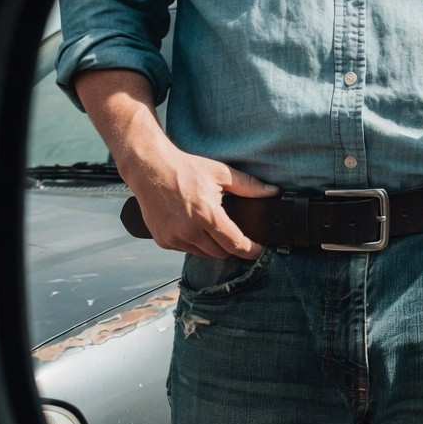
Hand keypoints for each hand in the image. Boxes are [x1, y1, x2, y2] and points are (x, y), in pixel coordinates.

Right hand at [133, 150, 278, 259]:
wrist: (149, 168)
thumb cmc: (184, 169)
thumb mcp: (220, 173)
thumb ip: (249, 186)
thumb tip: (273, 191)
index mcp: (207, 215)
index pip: (236, 244)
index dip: (251, 250)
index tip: (259, 250)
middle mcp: (190, 231)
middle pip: (221, 253)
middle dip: (230, 246)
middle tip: (232, 232)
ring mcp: (175, 238)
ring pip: (203, 254)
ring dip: (211, 245)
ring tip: (208, 225)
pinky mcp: (164, 241)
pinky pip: (186, 250)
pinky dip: (193, 243)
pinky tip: (190, 225)